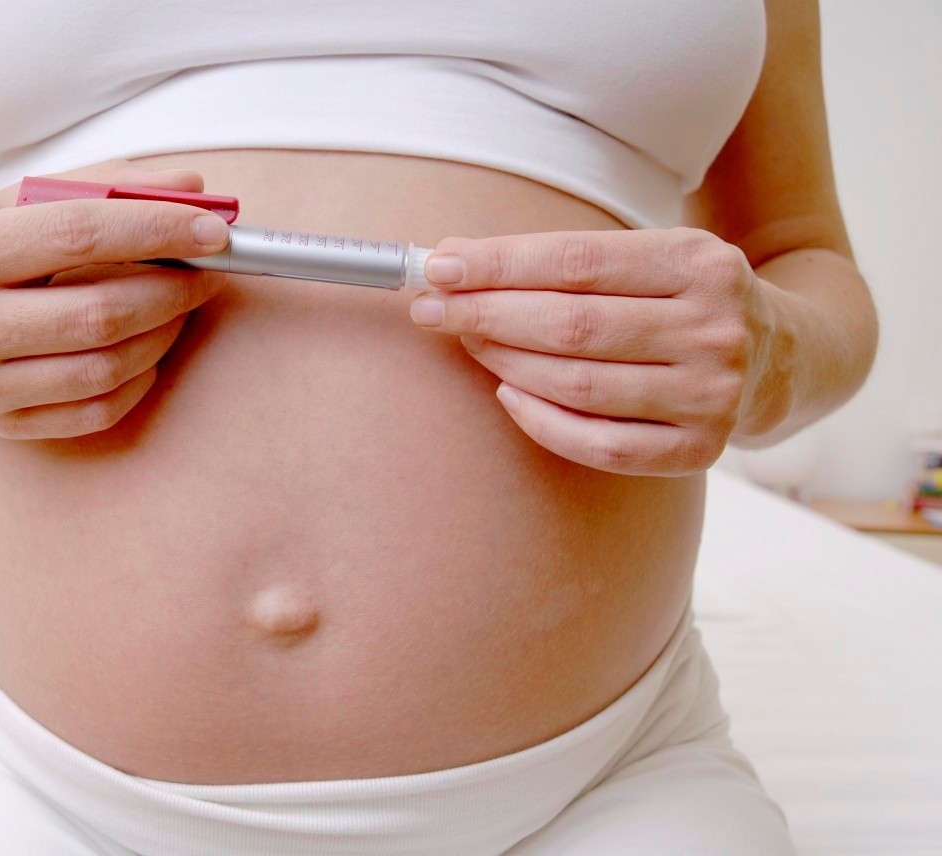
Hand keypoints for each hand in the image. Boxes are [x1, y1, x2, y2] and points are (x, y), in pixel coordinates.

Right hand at [0, 160, 229, 438]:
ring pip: (103, 368)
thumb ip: (99, 187)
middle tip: (210, 273)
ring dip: (163, 336)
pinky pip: (95, 410)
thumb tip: (193, 185)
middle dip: (174, 291)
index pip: (79, 234)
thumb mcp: (11, 201)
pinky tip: (147, 350)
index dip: (158, 231)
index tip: (214, 231)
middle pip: (99, 312)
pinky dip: (139, 380)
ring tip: (180, 307)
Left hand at [409, 228, 788, 475]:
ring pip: (578, 385)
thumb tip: (455, 262)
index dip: (501, 264)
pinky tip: (507, 395)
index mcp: (701, 263)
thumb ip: (567, 260)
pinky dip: (542, 422)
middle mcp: (716, 329)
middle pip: (573, 325)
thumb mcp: (652, 257)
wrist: (781, 356)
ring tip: (466, 343)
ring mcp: (713, 396)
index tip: (440, 267)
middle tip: (433, 309)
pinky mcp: (700, 451)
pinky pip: (600, 445)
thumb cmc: (684, 299)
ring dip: (504, 364)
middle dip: (488, 314)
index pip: (579, 260)